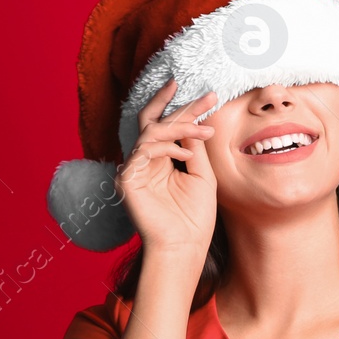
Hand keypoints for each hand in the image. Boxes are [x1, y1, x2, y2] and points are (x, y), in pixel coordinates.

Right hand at [115, 79, 217, 254]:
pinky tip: (186, 156)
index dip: (189, 110)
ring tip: (204, 130)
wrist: (185, 246)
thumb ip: (195, 148)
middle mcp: (146, 162)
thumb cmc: (194, 217)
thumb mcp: (202, 175)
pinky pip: (144, 150)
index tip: (211, 97)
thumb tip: (192, 121)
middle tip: (201, 93)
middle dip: (176, 104)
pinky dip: (167, 148)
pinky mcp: (128, 180)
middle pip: (154, 121)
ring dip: (180, 126)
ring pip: (151, 132)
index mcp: (163, 161)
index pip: (170, 127)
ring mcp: (135, 170)